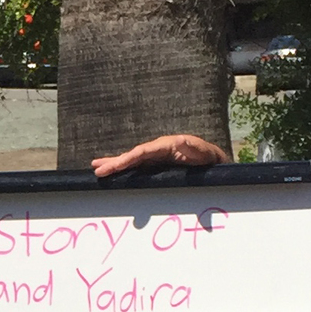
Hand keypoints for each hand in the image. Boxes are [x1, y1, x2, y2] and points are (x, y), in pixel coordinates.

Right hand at [90, 135, 232, 178]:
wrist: (214, 162)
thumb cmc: (210, 158)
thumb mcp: (205, 153)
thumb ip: (194, 147)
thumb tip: (182, 139)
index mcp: (167, 145)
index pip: (142, 151)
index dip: (127, 158)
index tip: (114, 165)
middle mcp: (158, 149)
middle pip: (133, 155)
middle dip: (115, 162)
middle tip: (96, 169)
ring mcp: (156, 157)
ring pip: (132, 160)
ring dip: (114, 164)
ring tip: (96, 168)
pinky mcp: (157, 165)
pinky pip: (137, 166)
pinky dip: (123, 168)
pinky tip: (112, 172)